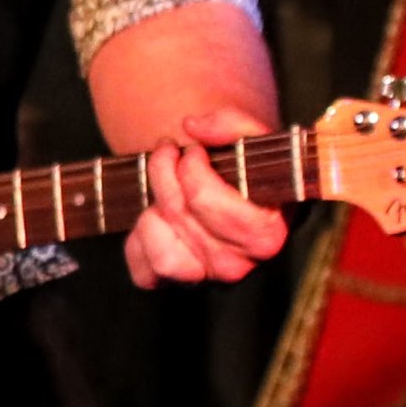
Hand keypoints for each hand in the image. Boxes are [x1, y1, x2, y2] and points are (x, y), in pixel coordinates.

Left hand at [124, 103, 288, 290]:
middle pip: (181, 218)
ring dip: (153, 211)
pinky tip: (154, 216)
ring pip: (164, 256)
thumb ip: (231, 122)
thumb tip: (192, 127)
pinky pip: (144, 273)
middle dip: (166, 174)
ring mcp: (207, 277)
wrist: (233, 186)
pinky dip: (139, 242)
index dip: (193, 172)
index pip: (210, 204)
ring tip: (163, 187)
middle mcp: (240, 264)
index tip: (195, 151)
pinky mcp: (176, 283)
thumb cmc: (244, 163)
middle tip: (170, 152)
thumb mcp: (249, 135)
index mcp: (266, 234)